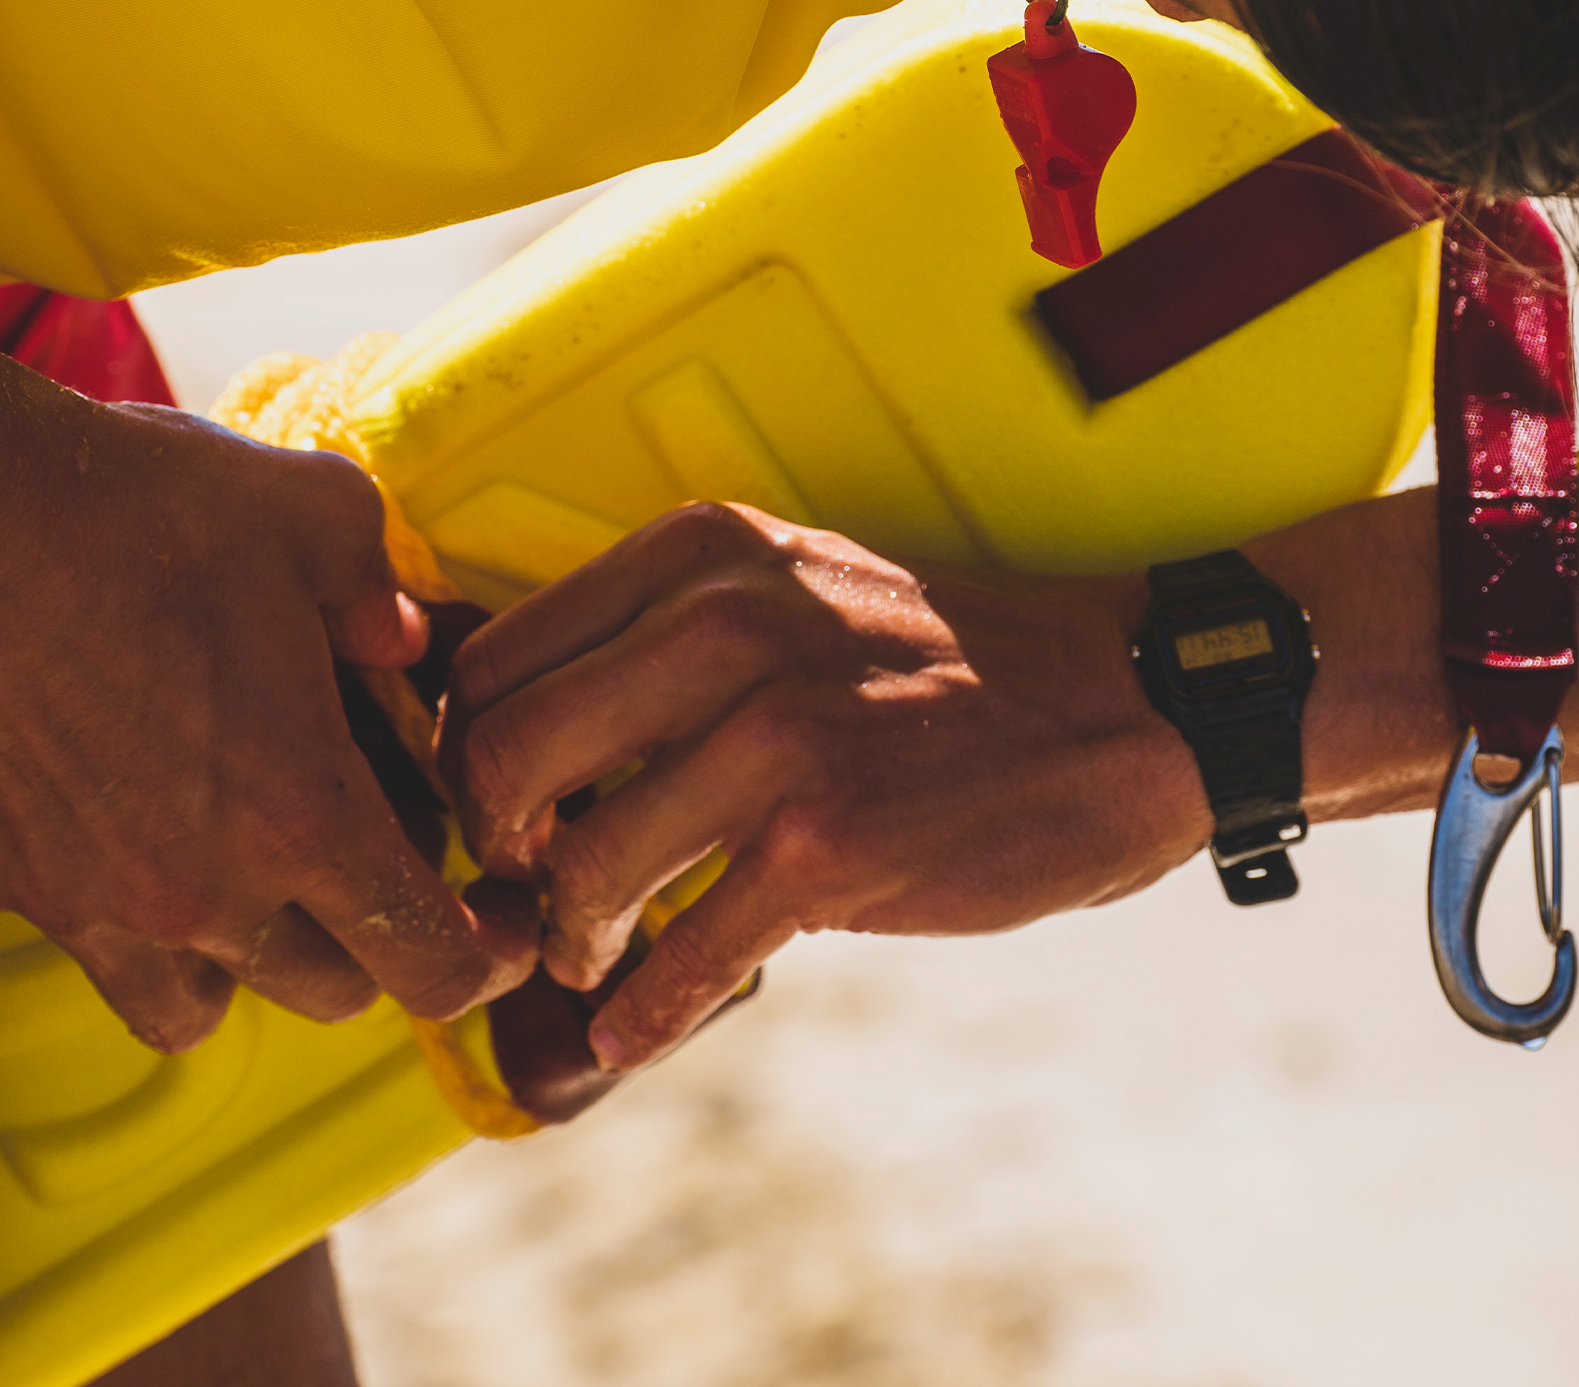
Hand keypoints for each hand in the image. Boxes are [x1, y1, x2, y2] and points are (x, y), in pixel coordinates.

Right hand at [0, 345, 533, 1050]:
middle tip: (371, 862)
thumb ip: (379, 592)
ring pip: (190, 1008)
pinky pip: (79, 932)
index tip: (492, 927)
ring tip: (242, 870)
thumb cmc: (141, 507)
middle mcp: (196, 892)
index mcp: (299, 814)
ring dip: (238, 961)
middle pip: (325, 994)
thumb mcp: (316, 513)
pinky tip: (113, 803)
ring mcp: (82, 901)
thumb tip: (398, 641)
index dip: (484, 959)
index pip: (428, 965)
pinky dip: (113, 900)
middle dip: (371, 944)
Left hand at [442, 503, 1209, 1070]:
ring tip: (596, 952)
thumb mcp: (783, 584)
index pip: (497, 658)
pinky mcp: (830, 845)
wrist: (1110, 705)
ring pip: (579, 867)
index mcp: (697, 551)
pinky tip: (635, 1026)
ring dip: (569, 940)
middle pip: (503, 758)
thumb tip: (507, 740)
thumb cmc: (924, 660)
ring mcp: (777, 736)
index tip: (501, 805)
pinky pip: (682, 955)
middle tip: (528, 888)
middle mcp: (723, 625)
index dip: (468, 753)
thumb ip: (657, 634)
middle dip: (493, 848)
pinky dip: (643, 1010)